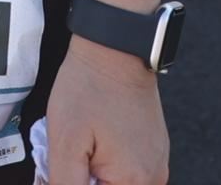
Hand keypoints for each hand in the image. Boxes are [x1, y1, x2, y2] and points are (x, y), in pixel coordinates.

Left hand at [44, 40, 166, 183]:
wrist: (114, 49)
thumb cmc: (89, 89)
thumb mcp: (64, 142)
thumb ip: (63, 184)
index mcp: (133, 181)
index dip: (73, 183)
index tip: (62, 166)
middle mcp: (153, 178)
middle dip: (83, 181)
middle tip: (68, 157)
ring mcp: (157, 164)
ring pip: (116, 184)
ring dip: (94, 176)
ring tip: (81, 149)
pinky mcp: (155, 151)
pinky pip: (128, 174)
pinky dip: (107, 167)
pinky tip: (93, 144)